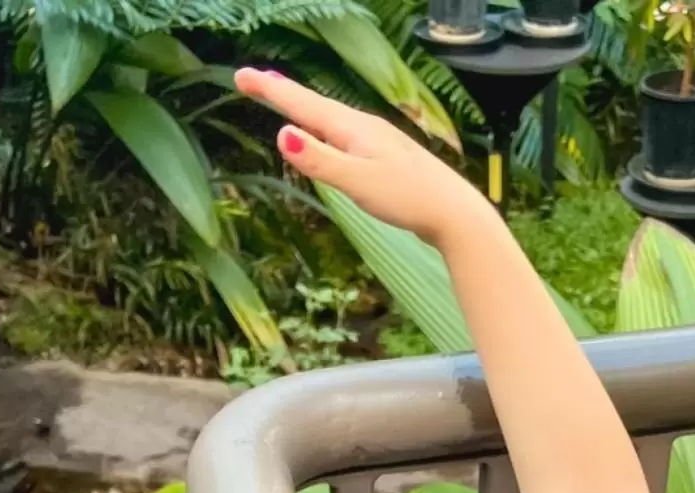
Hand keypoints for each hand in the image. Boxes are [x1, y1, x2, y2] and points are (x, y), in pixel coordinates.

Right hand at [234, 68, 493, 247]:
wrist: (454, 213)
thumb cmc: (408, 199)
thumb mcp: (358, 182)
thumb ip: (321, 161)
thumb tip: (282, 135)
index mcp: (353, 128)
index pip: (302, 105)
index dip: (270, 91)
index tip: (240, 76)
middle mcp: (365, 127)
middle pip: (315, 106)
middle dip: (282, 93)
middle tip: (252, 82)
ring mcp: (378, 141)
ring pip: (331, 119)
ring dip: (304, 108)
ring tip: (285, 101)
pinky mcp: (387, 159)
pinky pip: (345, 136)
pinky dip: (325, 129)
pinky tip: (331, 136)